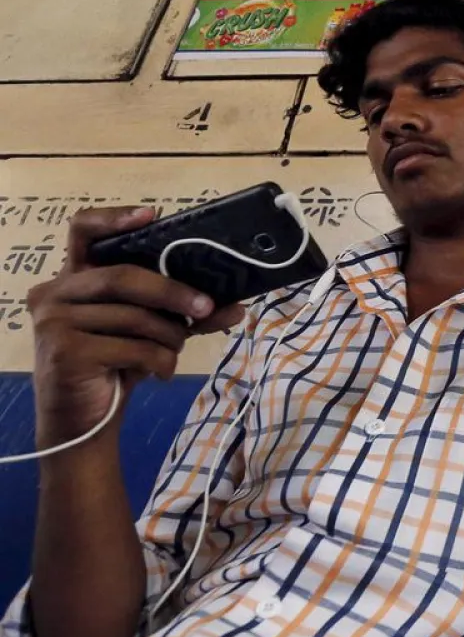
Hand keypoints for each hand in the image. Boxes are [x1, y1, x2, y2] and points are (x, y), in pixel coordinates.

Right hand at [26, 207, 244, 449]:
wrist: (85, 421)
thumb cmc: (116, 365)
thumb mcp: (153, 332)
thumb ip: (187, 314)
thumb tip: (237, 305)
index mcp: (73, 277)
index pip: (83, 230)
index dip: (115, 218)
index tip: (152, 216)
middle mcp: (53, 292)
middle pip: (122, 277)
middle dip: (173, 292)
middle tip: (206, 307)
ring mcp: (53, 321)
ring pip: (133, 316)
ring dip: (168, 336)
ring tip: (174, 351)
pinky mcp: (64, 352)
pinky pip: (132, 347)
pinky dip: (160, 360)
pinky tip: (160, 371)